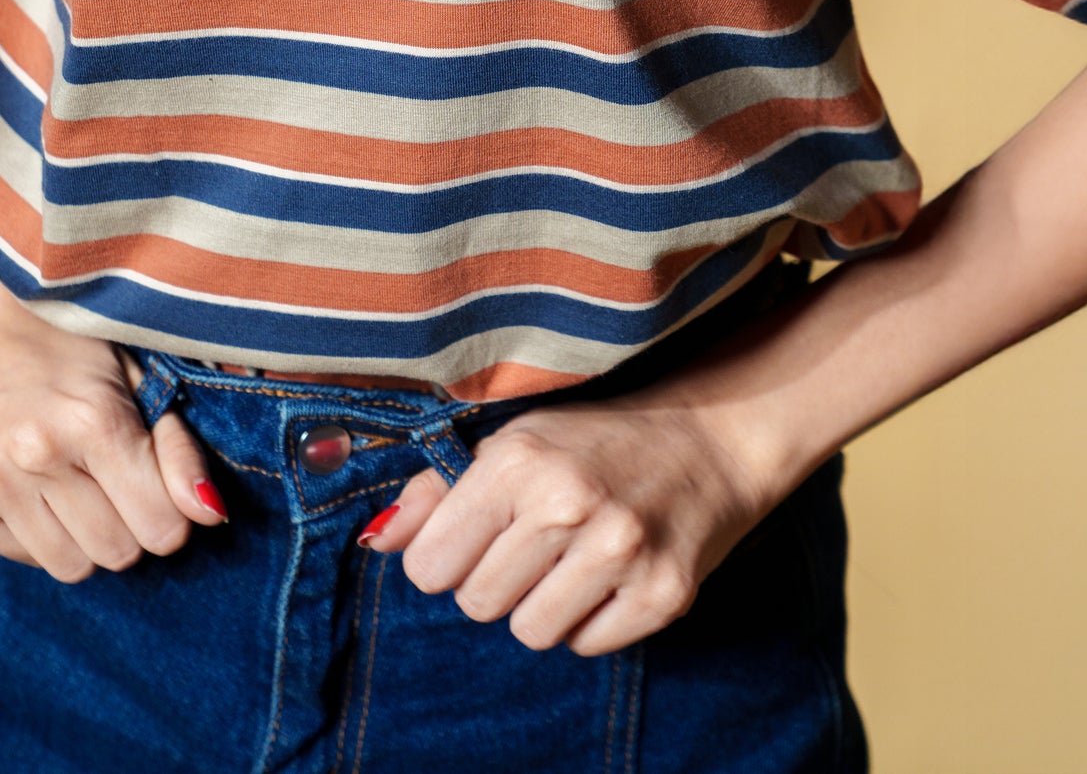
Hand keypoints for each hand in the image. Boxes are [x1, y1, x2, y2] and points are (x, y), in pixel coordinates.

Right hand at [0, 261, 226, 580]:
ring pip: (71, 567)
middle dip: (131, 525)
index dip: (172, 512)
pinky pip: (24, 557)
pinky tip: (34, 482)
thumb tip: (212, 515)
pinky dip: (40, 533)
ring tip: (76, 481)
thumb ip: (175, 446)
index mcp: (92, 418)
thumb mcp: (130, 372)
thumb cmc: (61, 336)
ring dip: (86, 536)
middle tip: (116, 478)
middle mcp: (35, 456)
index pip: (162, 527)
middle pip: (119, 553)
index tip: (159, 485)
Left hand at [357, 392, 788, 655]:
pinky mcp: (663, 595)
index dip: (443, 559)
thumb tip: (376, 541)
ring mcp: (620, 552)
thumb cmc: (593, 439)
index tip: (470, 541)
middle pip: (478, 604)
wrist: (709, 439)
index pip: (430, 565)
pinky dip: (589, 621)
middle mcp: (567, 504)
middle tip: (529, 544)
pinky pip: (588, 646)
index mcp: (517, 461)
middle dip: (493, 582)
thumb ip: (437, 492)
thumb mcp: (511, 442)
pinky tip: (606, 575)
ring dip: (540, 606)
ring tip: (568, 559)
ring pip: (531, 633)